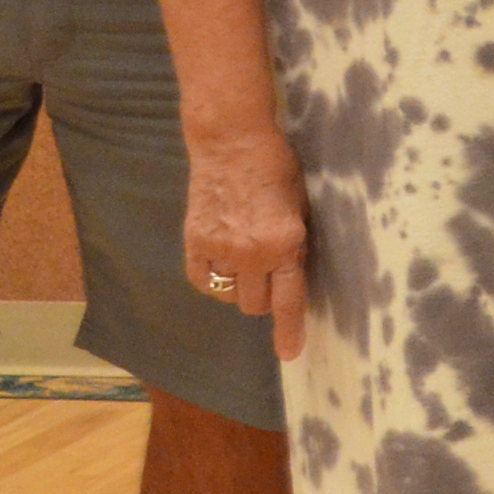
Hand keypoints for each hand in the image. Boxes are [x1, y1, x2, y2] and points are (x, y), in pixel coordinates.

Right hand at [180, 128, 312, 363]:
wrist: (231, 140)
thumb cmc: (276, 167)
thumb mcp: (300, 207)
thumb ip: (294, 245)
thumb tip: (292, 278)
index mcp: (285, 243)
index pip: (288, 300)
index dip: (288, 330)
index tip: (288, 353)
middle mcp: (252, 252)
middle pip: (255, 304)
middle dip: (264, 295)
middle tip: (266, 271)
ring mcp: (219, 249)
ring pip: (229, 296)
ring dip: (238, 287)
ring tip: (242, 260)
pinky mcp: (194, 242)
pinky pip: (203, 282)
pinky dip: (212, 278)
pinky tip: (219, 259)